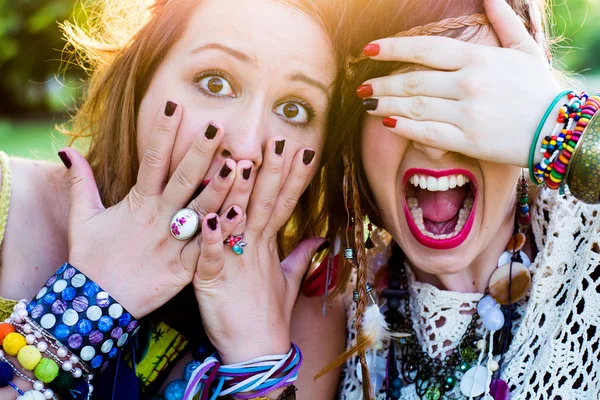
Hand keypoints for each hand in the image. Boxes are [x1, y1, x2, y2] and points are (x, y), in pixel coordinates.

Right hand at [60, 100, 248, 317]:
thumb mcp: (82, 218)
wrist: (96, 306)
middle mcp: (158, 219)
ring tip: (240, 165)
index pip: (151, 160)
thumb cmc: (91, 259)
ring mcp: (173, 243)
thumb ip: (80, 183)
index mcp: (137, 203)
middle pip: (183, 180)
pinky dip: (224, 231)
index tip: (175, 105)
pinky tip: (241, 213)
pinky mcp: (184, 268)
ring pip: (201, 210)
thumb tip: (66, 151)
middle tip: (219, 126)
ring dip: (221, 188)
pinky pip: (208, 247)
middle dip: (201, 152)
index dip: (163, 132)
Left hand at [193, 138, 325, 363]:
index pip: (284, 204)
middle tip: (278, 142)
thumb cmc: (269, 314)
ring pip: (238, 222)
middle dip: (273, 173)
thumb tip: (318, 238)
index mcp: (268, 244)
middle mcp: (254, 248)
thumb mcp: (288, 280)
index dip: (294, 178)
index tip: (303, 150)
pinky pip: (211, 256)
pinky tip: (208, 217)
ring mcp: (234, 263)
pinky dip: (210, 238)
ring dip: (239, 194)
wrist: (257, 349)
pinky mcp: (212, 281)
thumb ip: (301, 255)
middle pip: (265, 205)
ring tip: (242, 164)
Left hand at [360, 0, 561, 166]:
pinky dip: (403, 128)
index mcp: (478, 59)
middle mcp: (468, 83)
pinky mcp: (467, 140)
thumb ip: (503, 20)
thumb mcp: (524, 49)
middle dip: (381, 83)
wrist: (558, 131)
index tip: (369, 50)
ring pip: (414, 107)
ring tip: (368, 104)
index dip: (393, 48)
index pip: (425, 49)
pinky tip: (388, 124)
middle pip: (412, 80)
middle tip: (362, 86)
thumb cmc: (538, 89)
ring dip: (385, 105)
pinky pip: (426, 133)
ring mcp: (466, 113)